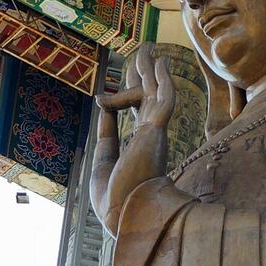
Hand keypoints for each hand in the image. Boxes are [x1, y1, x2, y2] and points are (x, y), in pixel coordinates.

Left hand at [91, 45, 174, 236]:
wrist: (126, 216)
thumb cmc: (116, 199)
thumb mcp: (102, 161)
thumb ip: (106, 132)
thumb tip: (103, 103)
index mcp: (139, 146)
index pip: (134, 113)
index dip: (126, 96)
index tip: (116, 86)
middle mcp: (151, 137)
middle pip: (146, 96)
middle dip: (142, 74)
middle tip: (140, 54)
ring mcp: (156, 133)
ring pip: (155, 92)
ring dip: (150, 69)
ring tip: (146, 48)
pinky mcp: (157, 130)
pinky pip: (163, 97)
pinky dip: (163, 78)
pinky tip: (160, 62)